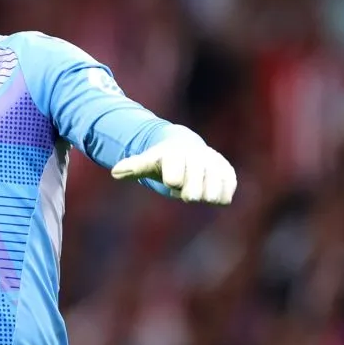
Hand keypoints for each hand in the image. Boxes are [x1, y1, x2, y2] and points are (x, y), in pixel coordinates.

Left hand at [110, 138, 236, 204]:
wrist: (187, 147)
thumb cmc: (164, 159)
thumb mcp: (148, 162)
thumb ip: (133, 167)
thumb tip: (114, 172)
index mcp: (176, 155)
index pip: (174, 179)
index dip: (172, 181)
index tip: (170, 178)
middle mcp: (198, 157)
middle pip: (195, 193)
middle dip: (188, 193)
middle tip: (185, 186)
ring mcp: (216, 165)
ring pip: (213, 196)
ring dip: (204, 196)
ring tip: (196, 186)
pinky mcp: (228, 173)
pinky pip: (226, 197)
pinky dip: (218, 197)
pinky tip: (209, 188)